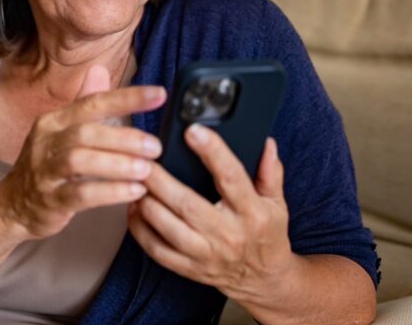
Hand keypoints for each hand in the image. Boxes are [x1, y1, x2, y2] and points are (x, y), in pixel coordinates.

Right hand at [0, 65, 165, 241]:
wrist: (12, 206)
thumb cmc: (45, 167)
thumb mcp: (61, 132)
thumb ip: (85, 103)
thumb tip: (101, 70)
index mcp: (53, 121)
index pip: (92, 102)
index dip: (127, 97)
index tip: (159, 94)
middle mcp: (45, 142)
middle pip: (86, 132)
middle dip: (124, 138)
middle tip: (156, 146)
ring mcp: (44, 171)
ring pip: (80, 161)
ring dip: (117, 164)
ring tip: (146, 169)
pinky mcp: (49, 200)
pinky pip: (80, 194)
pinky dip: (110, 192)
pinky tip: (133, 192)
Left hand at [127, 125, 295, 303]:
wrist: (263, 280)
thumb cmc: (267, 234)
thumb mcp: (277, 202)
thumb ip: (270, 172)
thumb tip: (266, 143)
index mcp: (252, 213)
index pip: (232, 178)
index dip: (212, 152)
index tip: (193, 132)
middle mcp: (228, 235)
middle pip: (187, 204)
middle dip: (161, 180)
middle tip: (143, 158)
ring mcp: (207, 255)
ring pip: (168, 228)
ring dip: (146, 203)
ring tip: (134, 181)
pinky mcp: (190, 268)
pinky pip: (158, 250)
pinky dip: (140, 229)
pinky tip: (134, 209)